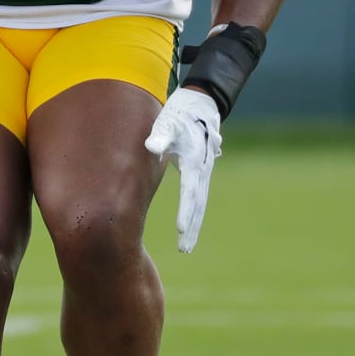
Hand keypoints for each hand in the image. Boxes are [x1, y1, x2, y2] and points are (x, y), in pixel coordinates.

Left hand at [144, 87, 222, 252]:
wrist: (201, 105)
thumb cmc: (181, 114)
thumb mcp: (168, 123)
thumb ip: (160, 136)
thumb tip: (150, 147)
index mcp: (195, 161)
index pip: (189, 192)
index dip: (185, 211)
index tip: (181, 230)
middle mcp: (202, 170)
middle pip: (198, 205)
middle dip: (192, 228)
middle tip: (185, 250)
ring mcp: (203, 172)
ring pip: (200, 204)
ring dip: (194, 224)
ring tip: (187, 247)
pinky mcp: (200, 172)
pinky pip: (198, 197)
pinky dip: (194, 213)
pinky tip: (190, 226)